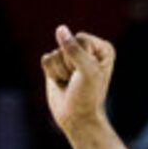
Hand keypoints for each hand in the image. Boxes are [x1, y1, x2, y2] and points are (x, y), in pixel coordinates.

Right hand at [41, 24, 115, 139]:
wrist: (77, 119)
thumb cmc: (88, 97)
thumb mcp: (87, 71)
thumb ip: (74, 49)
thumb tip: (60, 29)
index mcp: (101, 48)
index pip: (80, 39)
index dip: (80, 59)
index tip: (87, 76)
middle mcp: (87, 49)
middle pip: (66, 44)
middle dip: (69, 65)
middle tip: (77, 81)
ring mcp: (71, 57)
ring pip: (55, 53)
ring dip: (60, 72)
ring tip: (70, 83)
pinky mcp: (57, 65)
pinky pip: (46, 59)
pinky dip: (52, 74)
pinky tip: (62, 83)